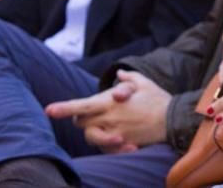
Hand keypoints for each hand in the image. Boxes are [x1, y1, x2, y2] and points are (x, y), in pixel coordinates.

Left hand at [46, 70, 169, 151]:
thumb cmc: (158, 99)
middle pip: (81, 122)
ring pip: (90, 136)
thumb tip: (119, 73)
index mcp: (110, 102)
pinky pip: (106, 148)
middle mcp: (109, 118)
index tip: (49, 110)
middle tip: (94, 114)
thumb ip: (129, 78)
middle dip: (81, 118)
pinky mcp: (122, 145)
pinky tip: (121, 140)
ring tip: (109, 128)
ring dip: (94, 132)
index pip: (81, 105)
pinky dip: (109, 145)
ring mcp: (114, 133)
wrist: (174, 120)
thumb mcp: (145, 83)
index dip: (63, 108)